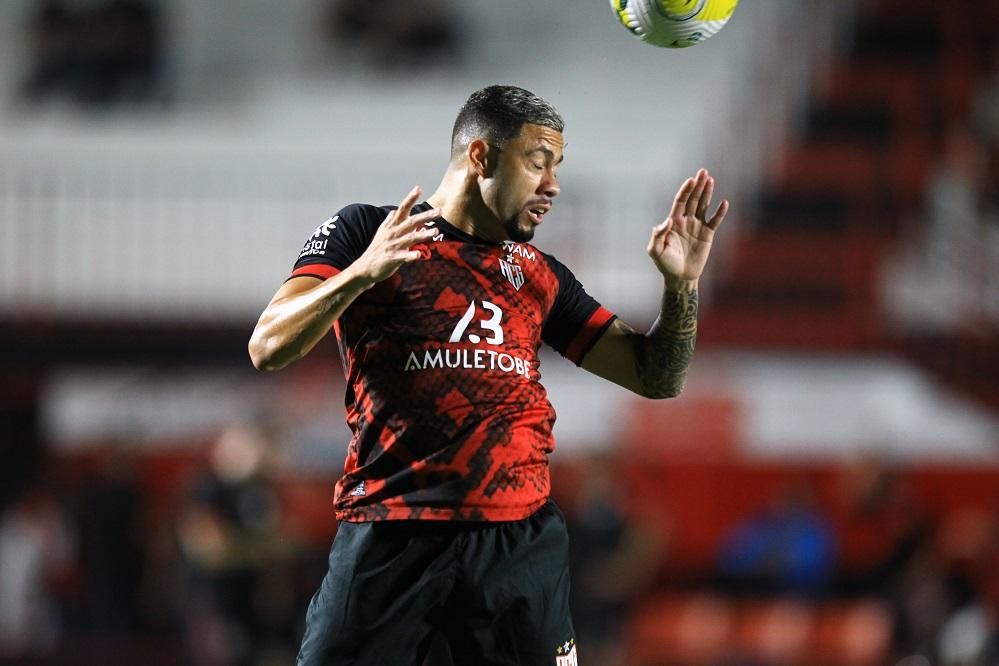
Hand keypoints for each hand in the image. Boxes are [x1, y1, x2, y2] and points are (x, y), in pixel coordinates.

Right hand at [351, 186, 438, 285]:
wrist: (365, 268)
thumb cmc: (377, 249)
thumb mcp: (381, 232)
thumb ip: (389, 221)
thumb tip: (393, 211)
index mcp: (392, 226)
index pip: (402, 209)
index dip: (410, 198)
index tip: (418, 188)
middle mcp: (393, 233)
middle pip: (411, 222)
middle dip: (426, 216)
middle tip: (439, 211)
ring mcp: (393, 246)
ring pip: (410, 238)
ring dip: (423, 234)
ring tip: (436, 231)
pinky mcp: (392, 258)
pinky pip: (404, 256)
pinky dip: (411, 255)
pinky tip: (419, 255)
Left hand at [647, 169, 728, 289]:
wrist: (680, 277)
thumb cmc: (665, 264)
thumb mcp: (656, 251)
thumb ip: (658, 236)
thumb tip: (666, 221)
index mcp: (673, 222)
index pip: (680, 201)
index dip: (685, 190)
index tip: (690, 180)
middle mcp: (686, 221)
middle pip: (693, 199)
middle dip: (697, 185)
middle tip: (703, 171)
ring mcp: (697, 226)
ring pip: (704, 205)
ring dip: (707, 193)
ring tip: (711, 179)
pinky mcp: (707, 235)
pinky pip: (714, 221)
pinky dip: (720, 212)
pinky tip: (724, 203)